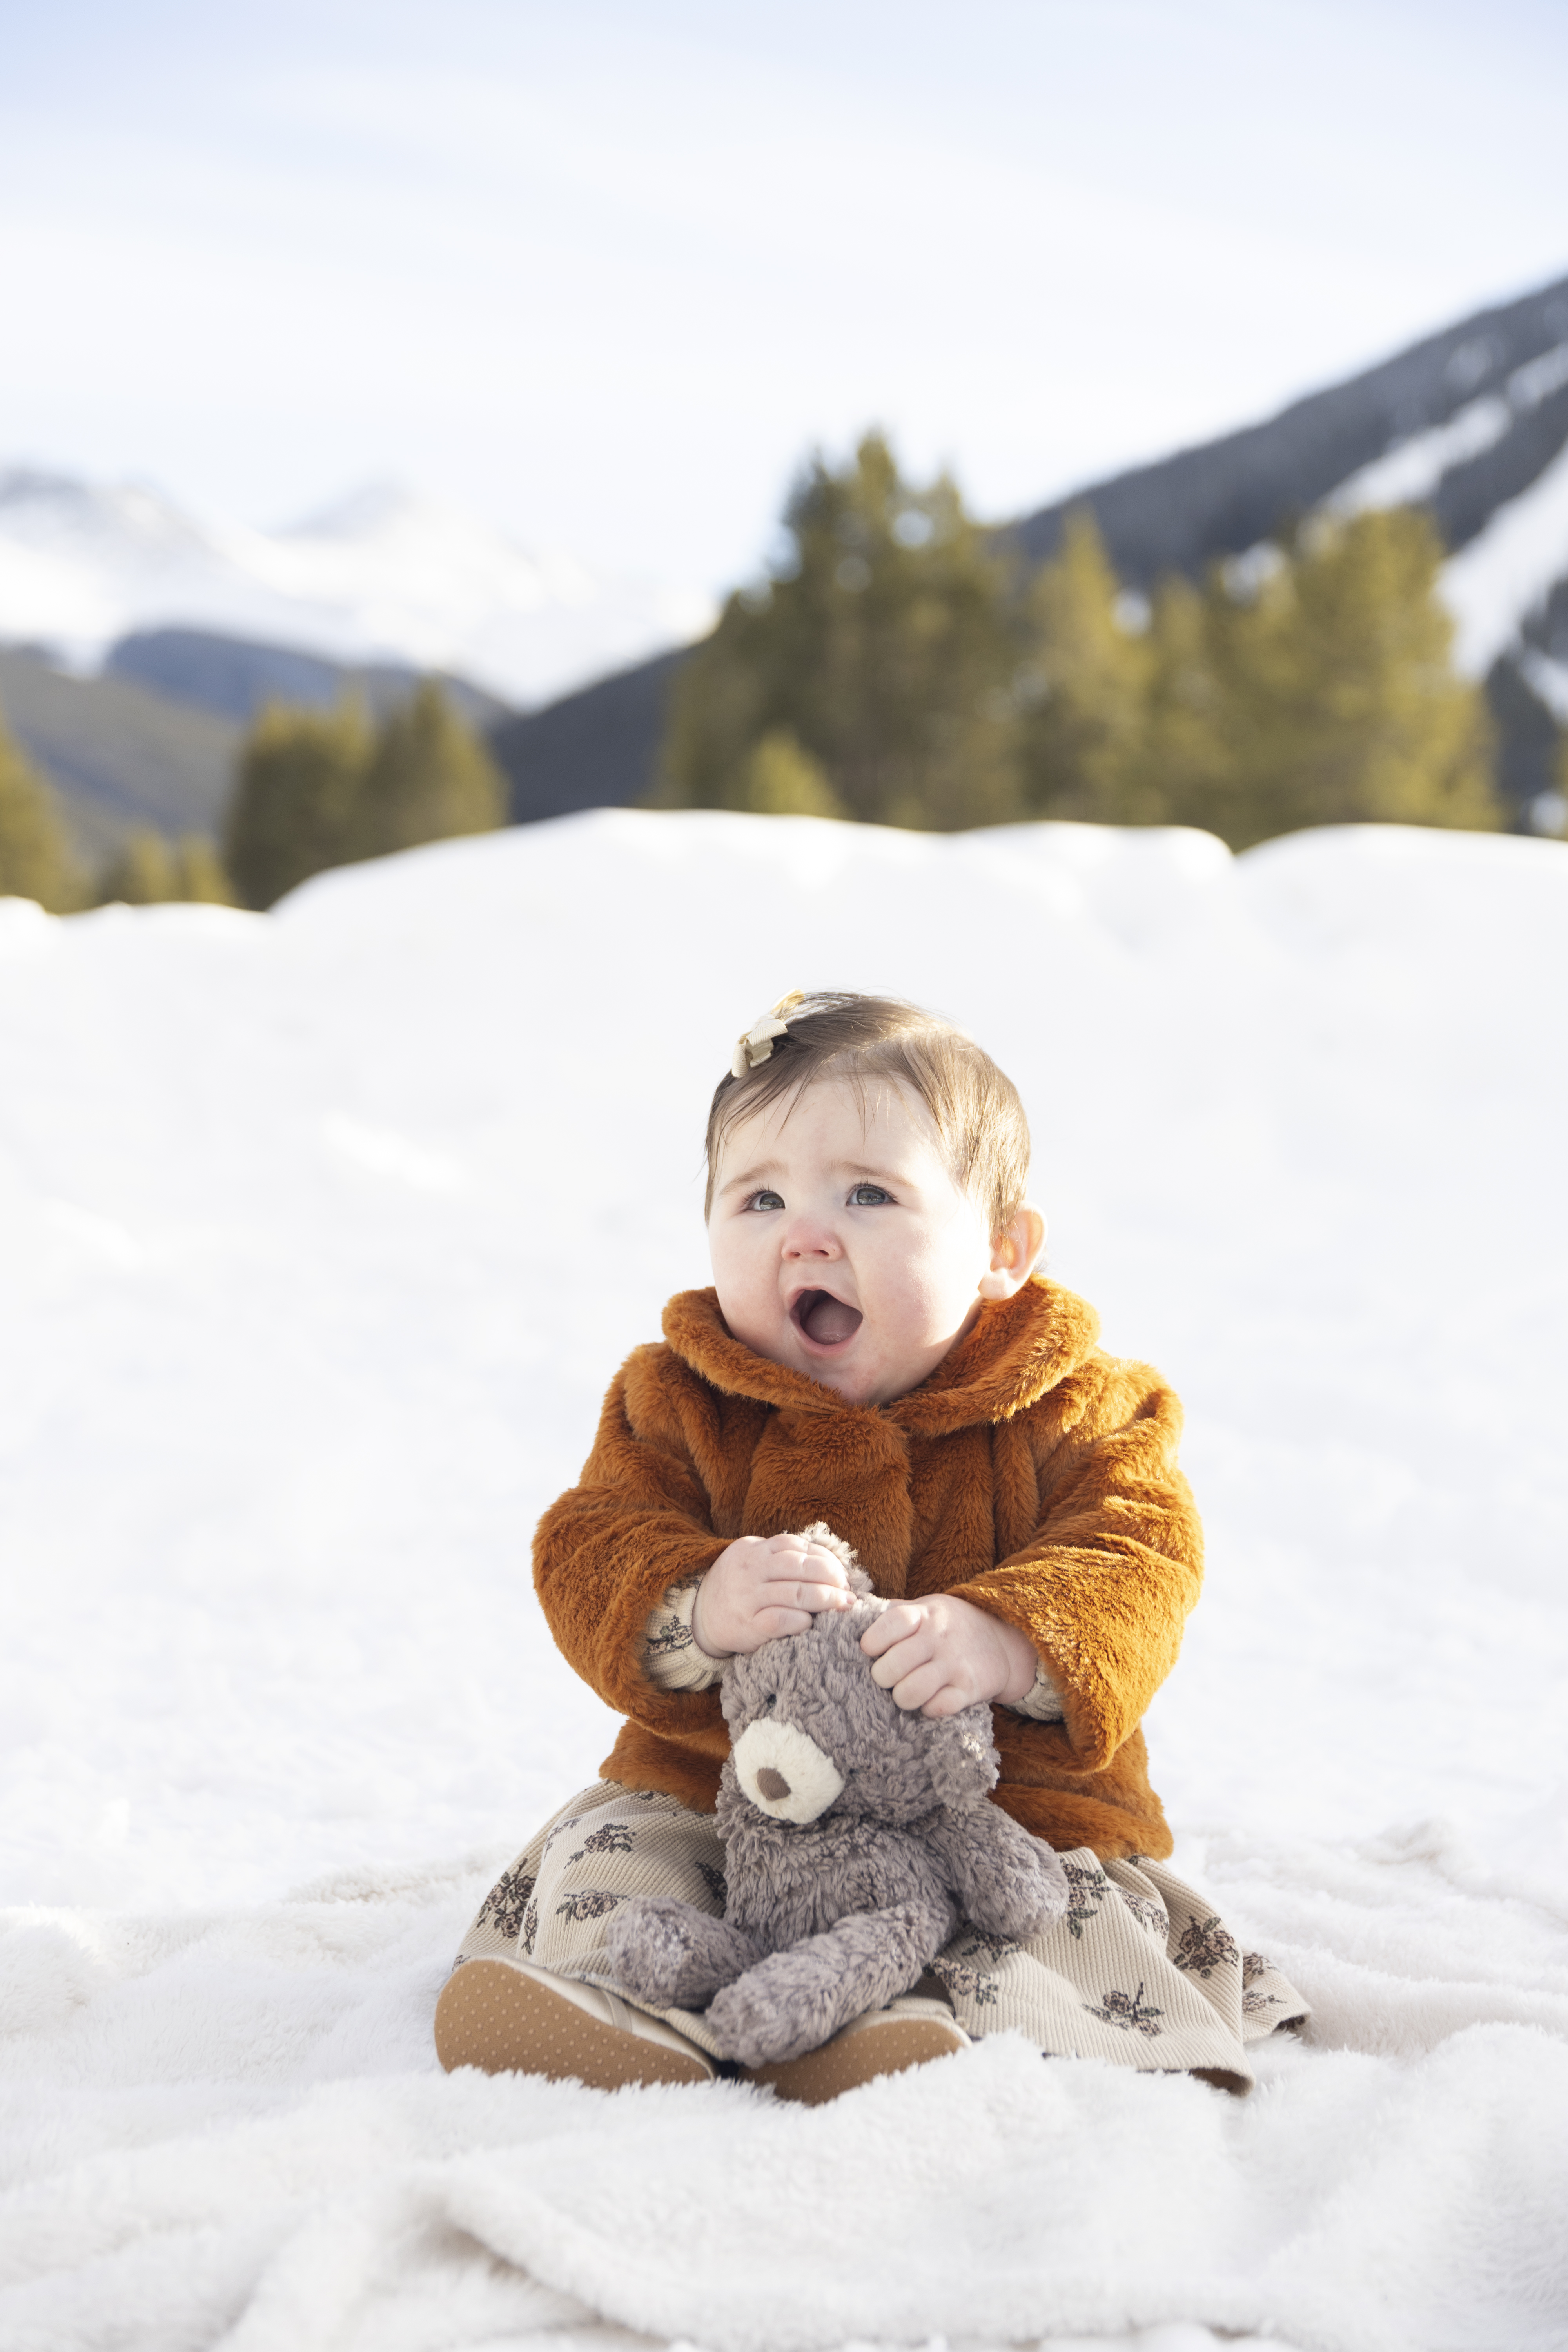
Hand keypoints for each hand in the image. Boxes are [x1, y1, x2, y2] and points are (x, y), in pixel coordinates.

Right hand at [691, 1530, 855, 1657]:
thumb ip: (781, 1558)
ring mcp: (748, 1597)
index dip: (823, 1557)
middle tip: (847, 1589)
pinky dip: (802, 1620)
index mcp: (753, 1549)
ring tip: (844, 1605)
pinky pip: (781, 1620)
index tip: (841, 1571)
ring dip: (827, 1599)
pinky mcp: (748, 1625)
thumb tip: (829, 1565)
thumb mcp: (752, 1562)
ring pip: (796, 1592)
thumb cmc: (737, 1589)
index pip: (795, 1546)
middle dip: (831, 1577)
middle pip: (800, 1566)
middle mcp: (750, 1570)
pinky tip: (813, 1622)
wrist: (698, 1618)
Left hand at [860, 1594, 1037, 1717]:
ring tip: (906, 1691)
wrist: (1002, 1639)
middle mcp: (938, 1637)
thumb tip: (847, 1613)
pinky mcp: (970, 1689)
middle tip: (888, 1677)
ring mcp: (955, 1664)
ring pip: (910, 1693)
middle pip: (892, 1666)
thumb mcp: (925, 1608)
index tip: (871, 1650)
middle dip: (882, 1677)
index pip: (889, 1623)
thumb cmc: (948, 1626)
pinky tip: (930, 1700)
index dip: (872, 1641)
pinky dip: (928, 1709)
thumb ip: (892, 1612)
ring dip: (902, 1698)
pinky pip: (936, 1708)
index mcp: (923, 1614)